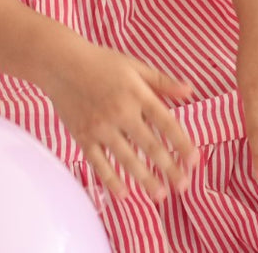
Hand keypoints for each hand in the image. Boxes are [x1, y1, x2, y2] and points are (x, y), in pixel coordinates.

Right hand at [41, 36, 197, 200]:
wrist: (61, 63)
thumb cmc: (102, 62)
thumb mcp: (136, 67)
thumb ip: (163, 82)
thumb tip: (190, 91)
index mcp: (138, 94)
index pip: (166, 123)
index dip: (182, 143)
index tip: (195, 161)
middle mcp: (121, 113)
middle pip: (150, 146)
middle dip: (168, 168)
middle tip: (183, 186)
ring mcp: (101, 127)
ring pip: (127, 159)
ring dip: (145, 179)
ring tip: (160, 195)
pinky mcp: (83, 136)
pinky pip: (99, 163)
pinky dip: (111, 180)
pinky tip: (124, 195)